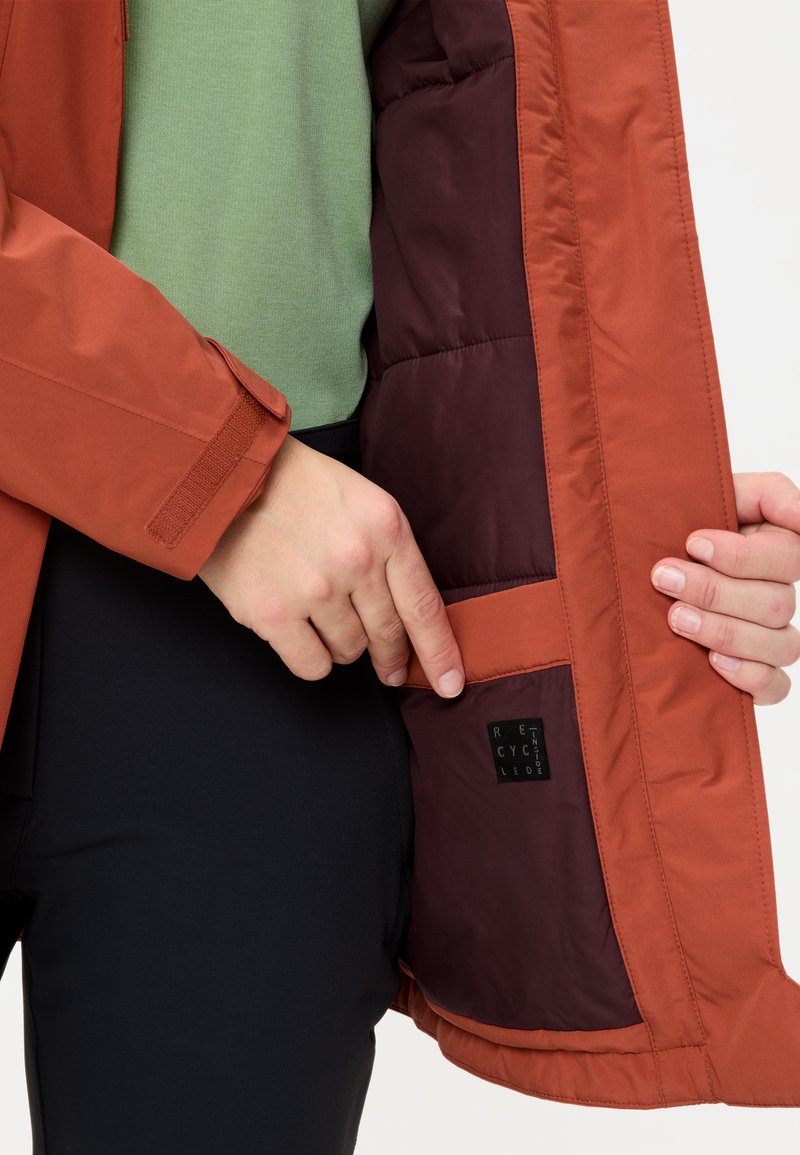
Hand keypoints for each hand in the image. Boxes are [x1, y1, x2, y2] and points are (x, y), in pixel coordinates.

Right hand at [198, 434, 464, 697]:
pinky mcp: (273, 614)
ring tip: (319, 616)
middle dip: (391, 656)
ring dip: (342, 646)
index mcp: (385, 527)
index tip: (450, 683)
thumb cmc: (290, 483)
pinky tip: (297, 632)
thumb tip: (407, 613)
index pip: (424, 606)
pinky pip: (312, 665)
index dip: (440, 652)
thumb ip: (388, 550)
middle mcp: (356, 560)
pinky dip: (310, 657)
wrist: (219, 475)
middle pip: (388, 633)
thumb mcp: (359, 499)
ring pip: (349, 651)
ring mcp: (314, 589)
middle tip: (389, 667)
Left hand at [650, 471, 799, 704]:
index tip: (693, 542)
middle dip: (715, 591)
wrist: (629, 567)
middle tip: (664, 578)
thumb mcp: (709, 495)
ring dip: (724, 630)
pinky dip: (750, 676)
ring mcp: (771, 637)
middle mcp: (778, 594)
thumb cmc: (671, 528)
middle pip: (778, 602)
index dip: (742, 555)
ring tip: (675, 617)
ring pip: (782, 644)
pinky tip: (713, 661)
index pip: (790, 557)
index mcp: (775, 549)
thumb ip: (766, 493)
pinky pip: (776, 685)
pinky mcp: (755, 674)